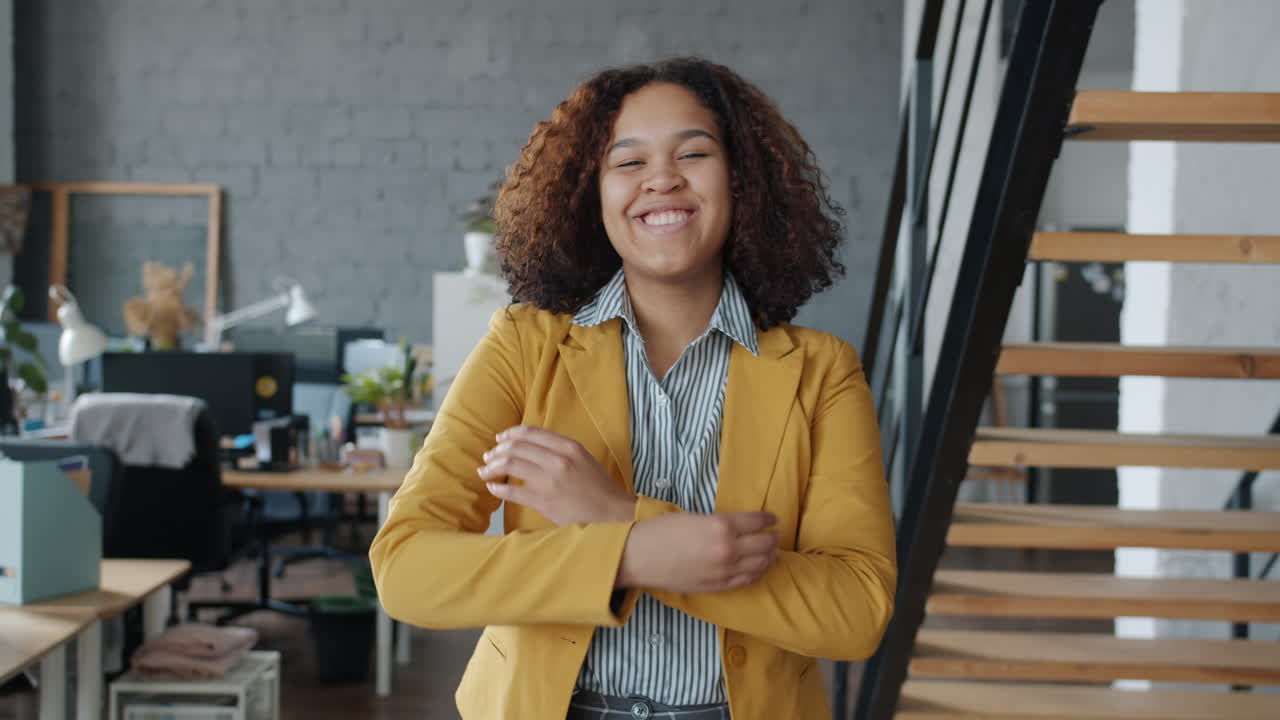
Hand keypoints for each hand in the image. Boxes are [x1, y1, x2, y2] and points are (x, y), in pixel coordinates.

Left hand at [478, 425, 635, 525]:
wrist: (613, 516)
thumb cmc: (600, 490)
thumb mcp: (585, 460)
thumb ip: (562, 451)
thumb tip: (532, 449)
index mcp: (570, 447)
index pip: (532, 433)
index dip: (511, 434)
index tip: (500, 438)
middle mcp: (559, 460)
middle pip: (517, 447)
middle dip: (498, 451)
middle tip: (488, 456)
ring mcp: (551, 480)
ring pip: (511, 465)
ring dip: (493, 467)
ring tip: (484, 471)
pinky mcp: (544, 501)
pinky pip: (513, 491)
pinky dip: (498, 488)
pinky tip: (492, 488)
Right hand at [617, 511, 779, 592]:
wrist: (640, 557)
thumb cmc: (662, 531)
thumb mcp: (694, 517)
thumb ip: (720, 522)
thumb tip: (739, 525)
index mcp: (722, 525)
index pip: (757, 521)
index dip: (768, 519)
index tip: (773, 518)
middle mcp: (727, 549)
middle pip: (763, 544)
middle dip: (772, 538)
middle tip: (775, 535)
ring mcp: (724, 571)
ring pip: (759, 564)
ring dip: (769, 557)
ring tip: (772, 553)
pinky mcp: (717, 586)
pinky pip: (745, 581)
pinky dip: (755, 573)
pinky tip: (757, 568)